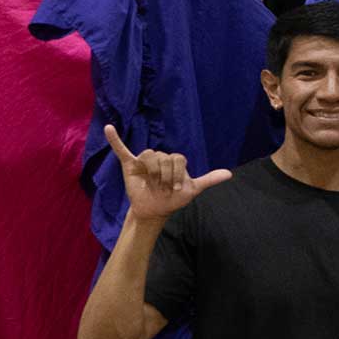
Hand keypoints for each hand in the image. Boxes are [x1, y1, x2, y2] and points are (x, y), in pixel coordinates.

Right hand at [105, 124, 230, 221]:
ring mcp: (144, 160)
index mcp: (174, 160)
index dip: (177, 174)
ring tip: (153, 184)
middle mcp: (160, 157)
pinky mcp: (130, 165)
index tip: (175, 188)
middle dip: (165, 175)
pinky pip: (121, 149)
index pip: (178, 158)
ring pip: (150, 156)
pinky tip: (109, 128)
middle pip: (165, 157)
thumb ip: (208, 180)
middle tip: (162, 188)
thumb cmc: (173, 199)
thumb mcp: (193, 190)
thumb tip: (229, 174)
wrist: (154, 210)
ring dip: (153, 172)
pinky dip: (114, 139)